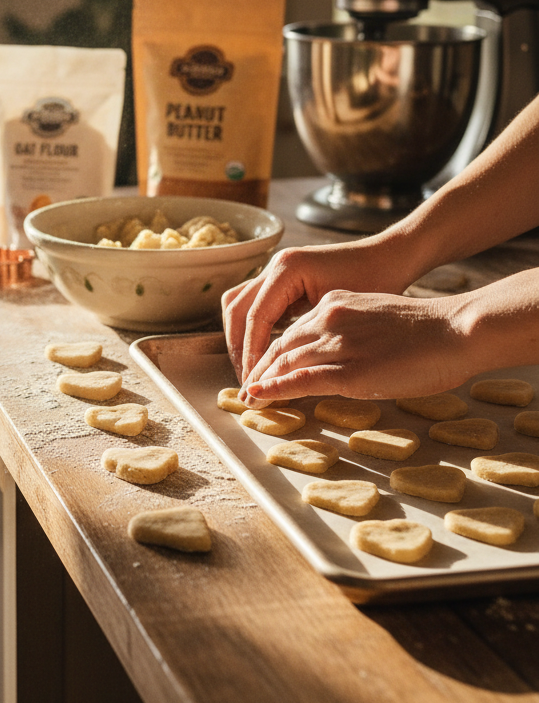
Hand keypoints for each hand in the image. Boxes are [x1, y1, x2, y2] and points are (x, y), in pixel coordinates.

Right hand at [222, 242, 408, 384]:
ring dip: (240, 337)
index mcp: (287, 269)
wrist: (391, 257)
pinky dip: (254, 330)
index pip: (255, 317)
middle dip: (239, 347)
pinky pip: (255, 305)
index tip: (255, 382)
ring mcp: (276, 271)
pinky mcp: (282, 281)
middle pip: (236, 309)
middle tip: (248, 379)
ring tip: (253, 368)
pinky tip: (267, 352)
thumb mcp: (342, 312)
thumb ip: (308, 336)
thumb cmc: (377, 280)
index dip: (251, 352)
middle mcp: (275, 266)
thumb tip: (283, 371)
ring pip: (239, 305)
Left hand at [239, 289, 471, 401]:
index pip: (291, 329)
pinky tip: (259, 397)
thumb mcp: (376, 317)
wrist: (456, 329)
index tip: (260, 368)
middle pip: (279, 346)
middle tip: (245, 387)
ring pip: (284, 362)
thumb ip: (350, 331)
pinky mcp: (347, 370)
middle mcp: (327, 318)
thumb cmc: (426, 329)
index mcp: (335, 304)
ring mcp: (336, 344)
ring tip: (248, 399)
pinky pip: (299, 380)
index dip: (270, 352)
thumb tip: (336, 351)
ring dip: (261, 382)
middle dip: (258, 368)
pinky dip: (274, 390)